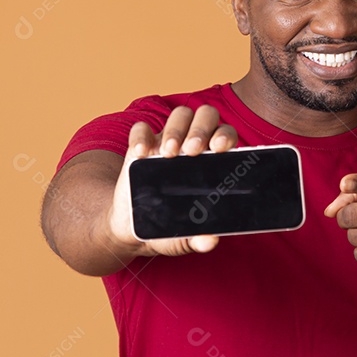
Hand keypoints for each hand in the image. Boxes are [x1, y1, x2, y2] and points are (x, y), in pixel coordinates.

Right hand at [108, 105, 238, 256]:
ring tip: (168, 154)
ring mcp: (167, 142)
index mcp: (212, 161)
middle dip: (201, 128)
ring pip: (179, 115)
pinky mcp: (140, 145)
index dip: (225, 135)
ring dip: (175, 129)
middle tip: (191, 151)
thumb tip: (210, 241)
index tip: (219, 148)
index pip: (226, 135)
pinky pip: (141, 128)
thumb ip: (197, 239)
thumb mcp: (182, 237)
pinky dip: (140, 135)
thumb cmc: (166, 228)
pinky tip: (141, 153)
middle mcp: (193, 145)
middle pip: (205, 116)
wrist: (131, 228)